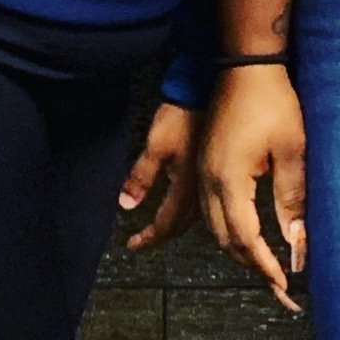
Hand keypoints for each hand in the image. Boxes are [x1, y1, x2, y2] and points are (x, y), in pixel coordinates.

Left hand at [118, 101, 200, 250]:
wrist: (207, 94)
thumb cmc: (182, 115)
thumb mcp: (155, 146)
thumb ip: (141, 177)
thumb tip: (126, 204)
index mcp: (186, 188)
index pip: (165, 225)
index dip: (148, 238)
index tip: (133, 245)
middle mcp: (201, 190)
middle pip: (180, 226)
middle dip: (160, 236)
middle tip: (144, 241)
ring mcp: (210, 181)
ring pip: (193, 217)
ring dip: (175, 226)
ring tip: (161, 230)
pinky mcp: (214, 170)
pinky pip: (201, 202)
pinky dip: (187, 212)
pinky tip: (183, 207)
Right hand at [200, 64, 306, 311]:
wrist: (245, 64)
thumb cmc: (272, 102)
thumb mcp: (291, 151)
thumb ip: (292, 200)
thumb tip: (298, 244)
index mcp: (228, 180)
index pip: (246, 239)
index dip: (266, 266)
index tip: (285, 287)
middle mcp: (209, 181)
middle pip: (226, 240)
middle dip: (252, 267)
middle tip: (280, 289)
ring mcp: (203, 172)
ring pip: (215, 228)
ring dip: (239, 251)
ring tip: (267, 269)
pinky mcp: (206, 164)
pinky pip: (211, 210)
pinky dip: (229, 230)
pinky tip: (247, 235)